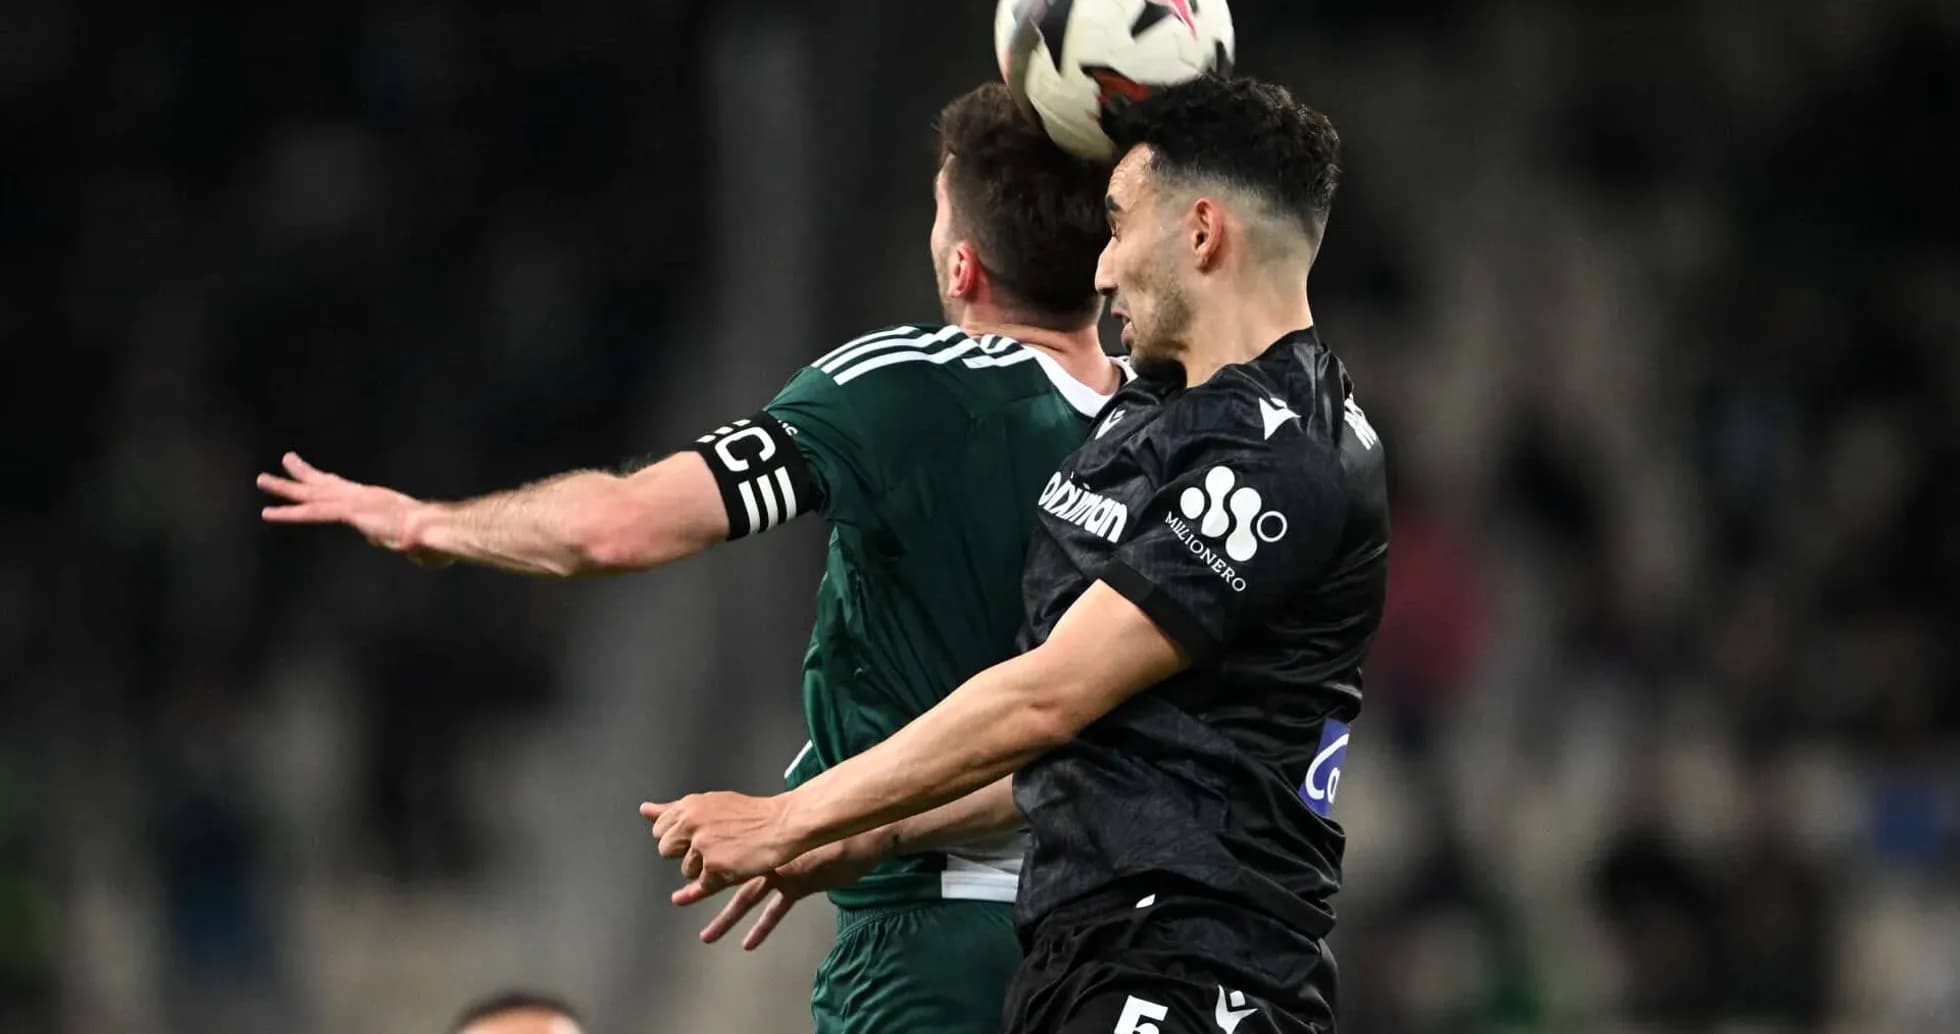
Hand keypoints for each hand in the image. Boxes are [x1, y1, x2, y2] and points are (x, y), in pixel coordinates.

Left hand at [257, 452, 450, 565]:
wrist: (437, 530)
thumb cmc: (435, 538)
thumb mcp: (413, 541)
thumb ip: (399, 540)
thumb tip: (392, 541)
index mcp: (378, 502)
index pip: (347, 491)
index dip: (328, 485)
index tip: (315, 477)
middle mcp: (363, 496)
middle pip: (327, 484)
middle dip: (304, 475)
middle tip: (284, 463)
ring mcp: (354, 501)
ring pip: (313, 494)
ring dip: (286, 488)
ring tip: (262, 480)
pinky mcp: (348, 511)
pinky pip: (312, 512)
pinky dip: (290, 513)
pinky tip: (268, 513)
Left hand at [640, 793, 804, 897]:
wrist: (783, 824)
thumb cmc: (752, 815)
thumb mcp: (711, 804)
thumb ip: (674, 809)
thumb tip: (645, 810)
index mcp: (689, 806)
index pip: (660, 828)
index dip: (678, 836)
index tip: (696, 835)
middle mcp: (692, 823)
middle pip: (666, 850)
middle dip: (685, 853)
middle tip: (713, 845)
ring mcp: (703, 846)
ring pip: (685, 870)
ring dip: (704, 868)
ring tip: (730, 853)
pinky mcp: (716, 867)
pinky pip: (702, 885)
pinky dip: (716, 881)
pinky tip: (733, 868)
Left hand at [673, 834, 884, 949]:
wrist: (857, 832)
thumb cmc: (829, 828)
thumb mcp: (797, 828)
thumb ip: (777, 834)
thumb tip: (760, 835)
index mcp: (764, 840)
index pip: (727, 848)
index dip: (705, 855)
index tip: (687, 861)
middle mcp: (767, 855)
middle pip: (727, 875)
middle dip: (701, 888)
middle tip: (679, 899)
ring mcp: (782, 872)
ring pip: (746, 897)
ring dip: (725, 919)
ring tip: (706, 937)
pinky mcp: (800, 885)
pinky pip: (776, 911)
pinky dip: (762, 928)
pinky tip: (748, 944)